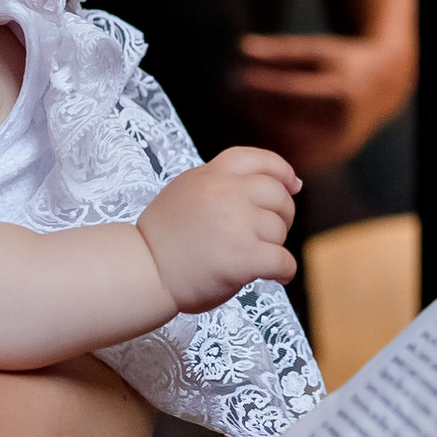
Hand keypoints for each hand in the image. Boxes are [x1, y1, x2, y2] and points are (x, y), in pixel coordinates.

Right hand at [140, 147, 301, 312]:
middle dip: (282, 216)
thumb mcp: (187, 191)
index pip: (259, 160)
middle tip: (267, 235)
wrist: (143, 270)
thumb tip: (277, 183)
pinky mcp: (243, 257)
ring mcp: (236, 224)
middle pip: (278, 196)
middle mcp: (227, 192)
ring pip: (280, 231)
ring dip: (273, 246)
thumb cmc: (165, 238)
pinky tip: (274, 276)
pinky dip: (284, 271)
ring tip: (252, 257)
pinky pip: (283, 261)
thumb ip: (221, 184)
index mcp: (212, 174)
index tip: (293, 185)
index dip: (282, 171)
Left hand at [230, 31, 414, 177]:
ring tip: (239, 111)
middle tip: (228, 96)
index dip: (262, 86)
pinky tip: (256, 129)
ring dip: (257, 130)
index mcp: (341, 93)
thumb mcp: (319, 50)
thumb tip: (243, 48)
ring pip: (286, 146)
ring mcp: (336, 148)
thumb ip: (281, 51)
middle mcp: (341, 125)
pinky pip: (292, 159)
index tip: (235, 77)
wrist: (383, 88)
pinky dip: (271, 145)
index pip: (293, 92)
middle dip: (254, 110)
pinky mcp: (329, 161)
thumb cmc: (344, 63)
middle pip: (286, 123)